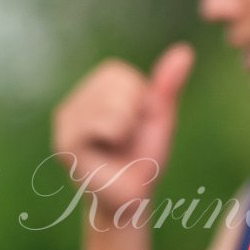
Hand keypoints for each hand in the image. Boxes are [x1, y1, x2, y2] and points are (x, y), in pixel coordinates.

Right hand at [51, 43, 194, 214]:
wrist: (130, 198)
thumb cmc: (142, 158)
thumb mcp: (159, 117)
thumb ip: (167, 85)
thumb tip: (185, 50)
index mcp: (93, 91)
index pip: (118, 72)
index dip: (138, 98)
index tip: (134, 123)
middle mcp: (73, 102)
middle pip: (115, 86)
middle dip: (133, 113)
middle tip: (125, 139)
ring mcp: (65, 122)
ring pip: (111, 105)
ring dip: (126, 128)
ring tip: (116, 146)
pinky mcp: (65, 143)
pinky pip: (103, 124)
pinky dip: (116, 138)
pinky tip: (106, 153)